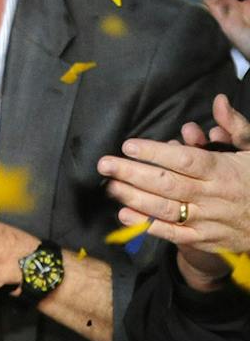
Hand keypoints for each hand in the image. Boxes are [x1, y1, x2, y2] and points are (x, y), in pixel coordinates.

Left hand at [99, 94, 249, 273]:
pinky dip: (149, 227)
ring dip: (134, 198)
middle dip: (133, 174)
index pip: (186, 161)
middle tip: (104, 164)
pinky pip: (175, 234)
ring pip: (167, 210)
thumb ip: (236, 126)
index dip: (156, 153)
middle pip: (168, 184)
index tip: (128, 146)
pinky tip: (126, 217)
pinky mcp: (206, 239)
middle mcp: (214, 196)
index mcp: (224, 171)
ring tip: (110, 186)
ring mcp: (209, 220)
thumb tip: (219, 101)